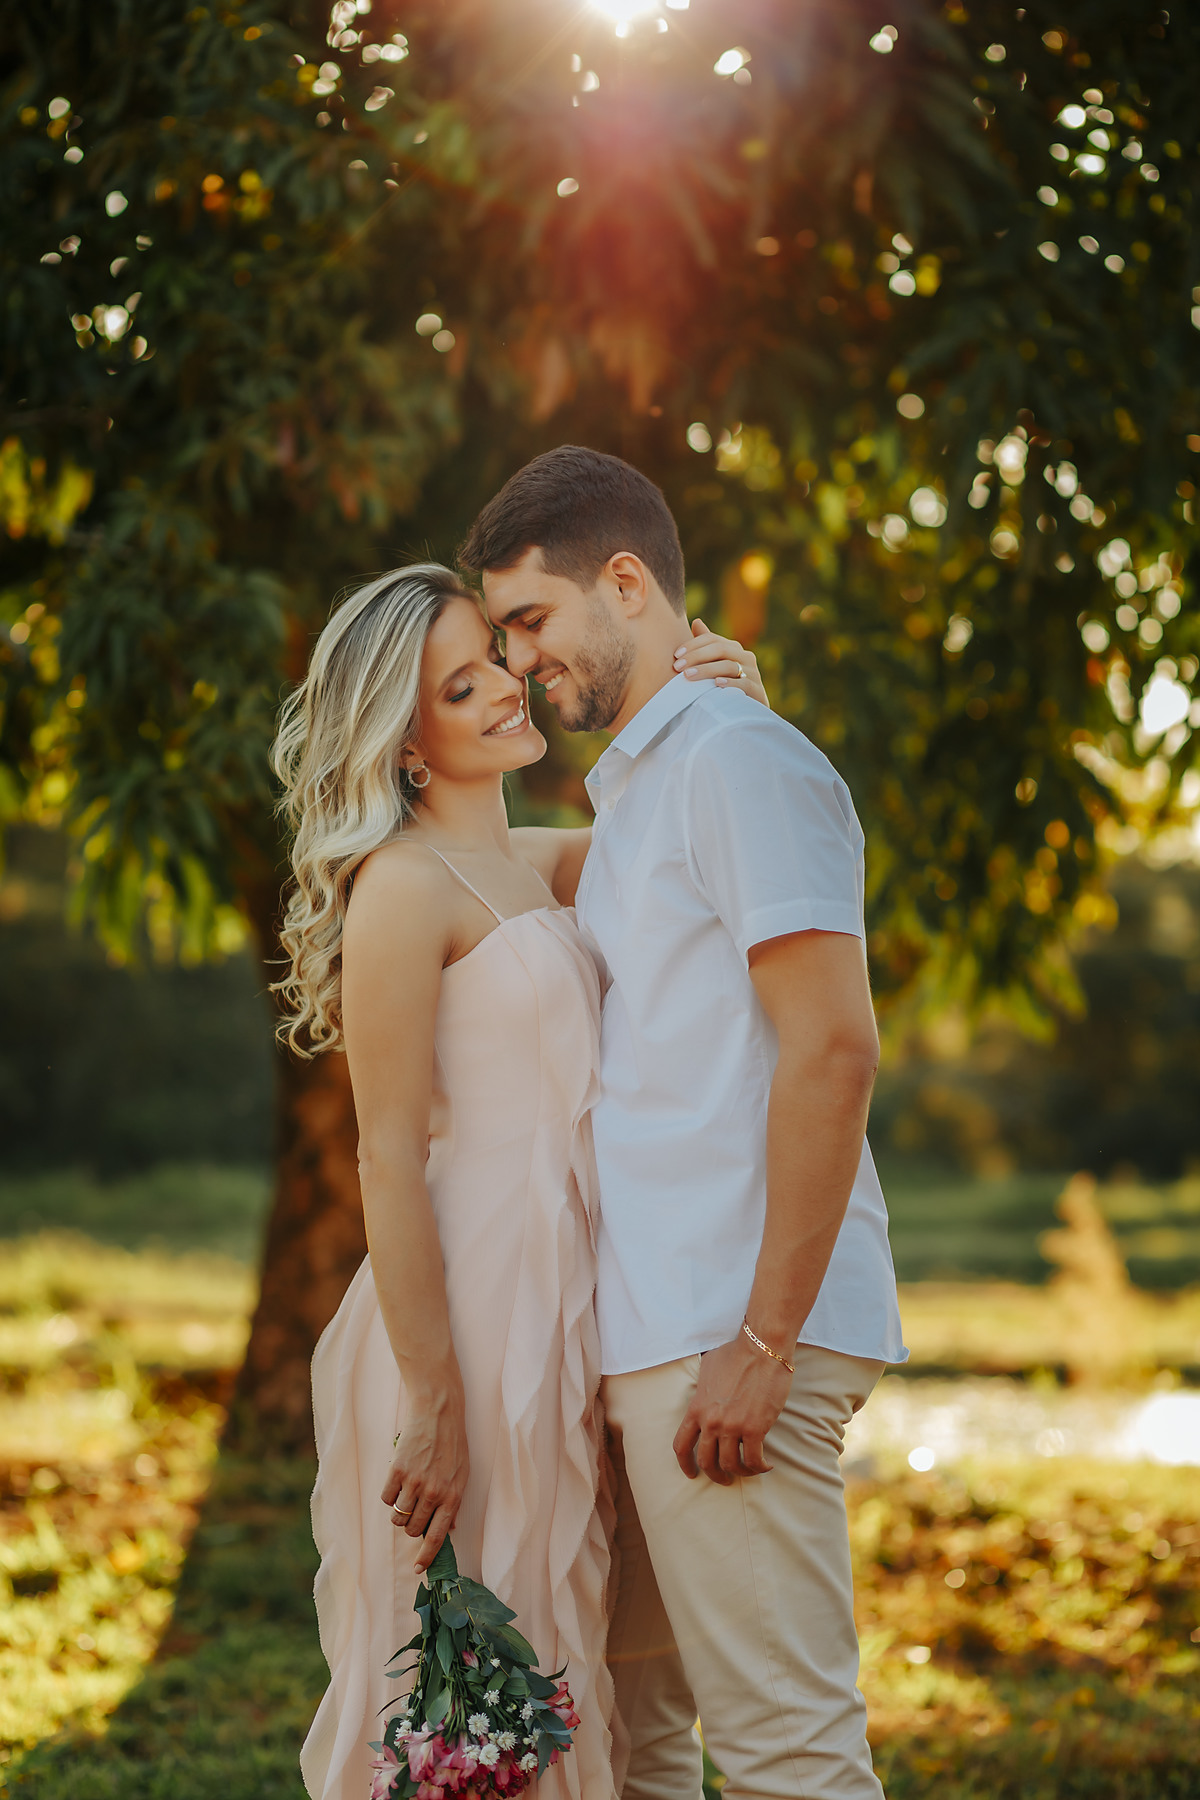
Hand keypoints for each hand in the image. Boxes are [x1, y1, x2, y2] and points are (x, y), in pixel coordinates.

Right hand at [381, 1376, 469, 1570]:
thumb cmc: (453, 1443)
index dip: (425, 1557)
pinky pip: (386, 1498)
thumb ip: (454, 1503)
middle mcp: (433, 1493)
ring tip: (406, 1493)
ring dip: (399, 1512)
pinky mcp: (397, 1470)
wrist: (439, 1411)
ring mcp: (414, 1482)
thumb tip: (449, 1530)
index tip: (417, 1569)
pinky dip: (390, 1495)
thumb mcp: (463, 1474)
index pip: (436, 1537)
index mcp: (453, 1496)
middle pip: (412, 1529)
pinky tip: (398, 1481)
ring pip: (398, 1516)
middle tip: (414, 1509)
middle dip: (411, 1526)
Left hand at [672, 1334, 792, 1484]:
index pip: (681, 1445)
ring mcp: (732, 1426)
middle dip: (715, 1474)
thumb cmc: (736, 1353)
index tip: (692, 1473)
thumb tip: (703, 1397)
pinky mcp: (755, 1428)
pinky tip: (766, 1466)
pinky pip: (754, 1460)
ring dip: (740, 1473)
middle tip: (724, 1478)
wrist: (761, 1348)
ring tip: (748, 1471)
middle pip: (706, 1461)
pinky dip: (759, 1468)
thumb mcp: (707, 1368)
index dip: (685, 1464)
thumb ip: (701, 1389)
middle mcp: (711, 1421)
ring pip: (731, 1464)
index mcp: (697, 1408)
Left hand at [673, 618, 768, 706]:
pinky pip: (743, 684)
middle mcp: (745, 657)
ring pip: (729, 666)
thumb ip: (708, 645)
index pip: (712, 639)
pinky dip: (729, 683)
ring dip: (707, 670)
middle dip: (696, 656)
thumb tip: (696, 621)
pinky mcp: (756, 690)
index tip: (675, 655)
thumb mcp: (717, 664)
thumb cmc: (727, 685)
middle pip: (720, 649)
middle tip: (677, 666)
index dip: (693, 644)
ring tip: (689, 676)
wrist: (747, 712)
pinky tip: (716, 684)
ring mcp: (752, 673)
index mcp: (734, 648)